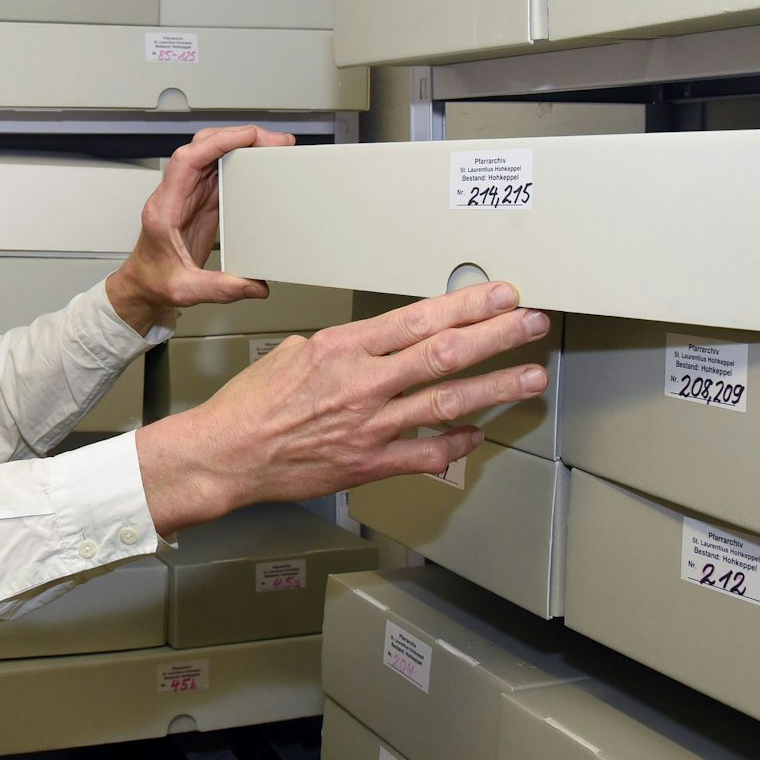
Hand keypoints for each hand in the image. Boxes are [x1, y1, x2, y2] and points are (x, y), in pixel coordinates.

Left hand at [105, 125, 296, 334]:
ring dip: (240, 146)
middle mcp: (175, 194)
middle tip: (272, 141)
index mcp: (165, 208)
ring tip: (272, 147)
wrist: (143, 284)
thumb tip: (256, 286)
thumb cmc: (153, 281)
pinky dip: (239, 162)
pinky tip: (258, 163)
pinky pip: (218, 171)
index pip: (187, 160)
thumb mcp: (185, 290)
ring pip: (211, 154)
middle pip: (202, 147)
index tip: (248, 136)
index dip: (217, 142)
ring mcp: (187, 195)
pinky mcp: (199, 200)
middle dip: (237, 137)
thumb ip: (220, 289)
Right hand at [134, 282, 550, 537]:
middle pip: (444, 354)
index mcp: (344, 349)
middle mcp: (363, 385)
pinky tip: (480, 433)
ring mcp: (371, 427)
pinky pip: (426, 455)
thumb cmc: (252, 404)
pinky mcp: (370, 464)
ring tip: (531, 376)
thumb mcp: (294, 351)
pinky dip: (457, 444)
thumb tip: (374, 344)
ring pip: (447, 403)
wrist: (228, 454)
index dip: (467, 306)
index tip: (499, 295)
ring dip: (496, 388)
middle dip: (496, 336)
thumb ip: (343, 347)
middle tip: (531, 323)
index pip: (419, 319)